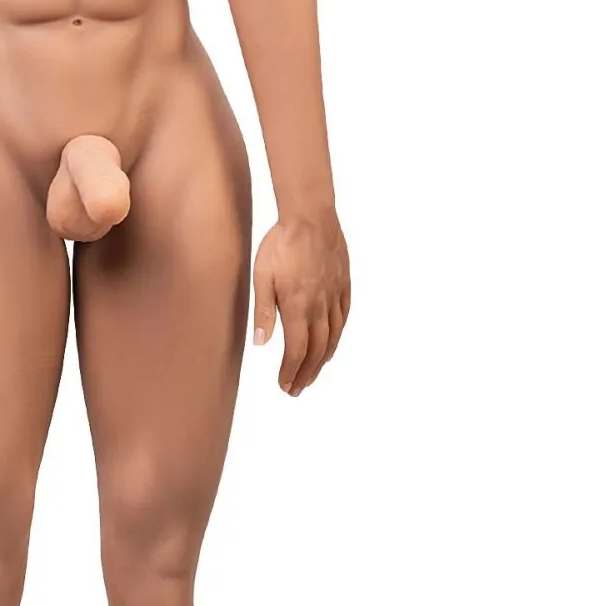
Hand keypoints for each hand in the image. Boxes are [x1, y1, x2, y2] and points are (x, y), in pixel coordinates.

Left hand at [252, 210, 349, 395]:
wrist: (311, 216)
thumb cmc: (281, 244)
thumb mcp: (262, 277)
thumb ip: (263, 312)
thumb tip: (261, 343)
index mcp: (298, 307)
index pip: (296, 350)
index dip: (291, 371)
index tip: (284, 385)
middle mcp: (320, 306)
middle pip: (316, 350)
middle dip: (305, 373)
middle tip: (296, 389)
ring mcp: (335, 297)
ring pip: (332, 338)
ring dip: (322, 361)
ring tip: (312, 374)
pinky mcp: (343, 285)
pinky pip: (344, 318)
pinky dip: (337, 337)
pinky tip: (331, 345)